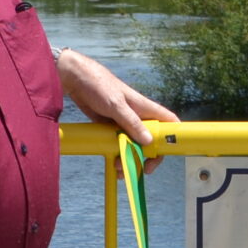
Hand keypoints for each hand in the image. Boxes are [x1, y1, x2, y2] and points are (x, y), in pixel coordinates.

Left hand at [58, 47, 178, 168]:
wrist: (75, 79)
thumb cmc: (99, 85)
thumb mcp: (116, 105)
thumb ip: (132, 122)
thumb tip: (148, 141)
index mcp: (145, 108)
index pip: (168, 122)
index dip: (173, 137)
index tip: (166, 153)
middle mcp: (138, 117)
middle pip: (151, 140)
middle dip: (148, 156)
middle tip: (142, 169)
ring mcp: (124, 123)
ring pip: (134, 145)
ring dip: (129, 158)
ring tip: (119, 168)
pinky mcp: (111, 127)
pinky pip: (119, 144)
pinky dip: (117, 155)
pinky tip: (112, 163)